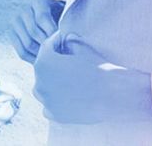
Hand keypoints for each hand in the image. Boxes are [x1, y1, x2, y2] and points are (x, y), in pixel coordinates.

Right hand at [9, 0, 64, 63]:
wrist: (50, 16)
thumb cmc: (60, 16)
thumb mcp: (64, 13)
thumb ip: (65, 23)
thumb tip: (68, 41)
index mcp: (38, 0)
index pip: (42, 18)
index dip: (52, 32)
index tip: (62, 41)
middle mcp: (24, 8)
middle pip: (33, 32)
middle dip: (47, 45)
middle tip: (58, 53)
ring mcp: (16, 21)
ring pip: (27, 44)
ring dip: (41, 54)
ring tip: (52, 58)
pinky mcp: (12, 34)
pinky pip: (21, 52)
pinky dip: (32, 59)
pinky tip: (43, 61)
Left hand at [33, 34, 151, 124]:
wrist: (112, 94)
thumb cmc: (97, 68)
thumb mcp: (82, 48)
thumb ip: (70, 42)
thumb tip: (66, 38)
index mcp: (44, 63)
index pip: (46, 46)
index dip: (56, 40)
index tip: (64, 37)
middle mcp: (40, 83)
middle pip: (43, 67)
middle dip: (53, 60)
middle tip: (66, 54)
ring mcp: (46, 101)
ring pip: (43, 87)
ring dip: (51, 80)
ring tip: (66, 75)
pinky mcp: (55, 115)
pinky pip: (49, 104)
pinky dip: (55, 98)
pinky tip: (68, 93)